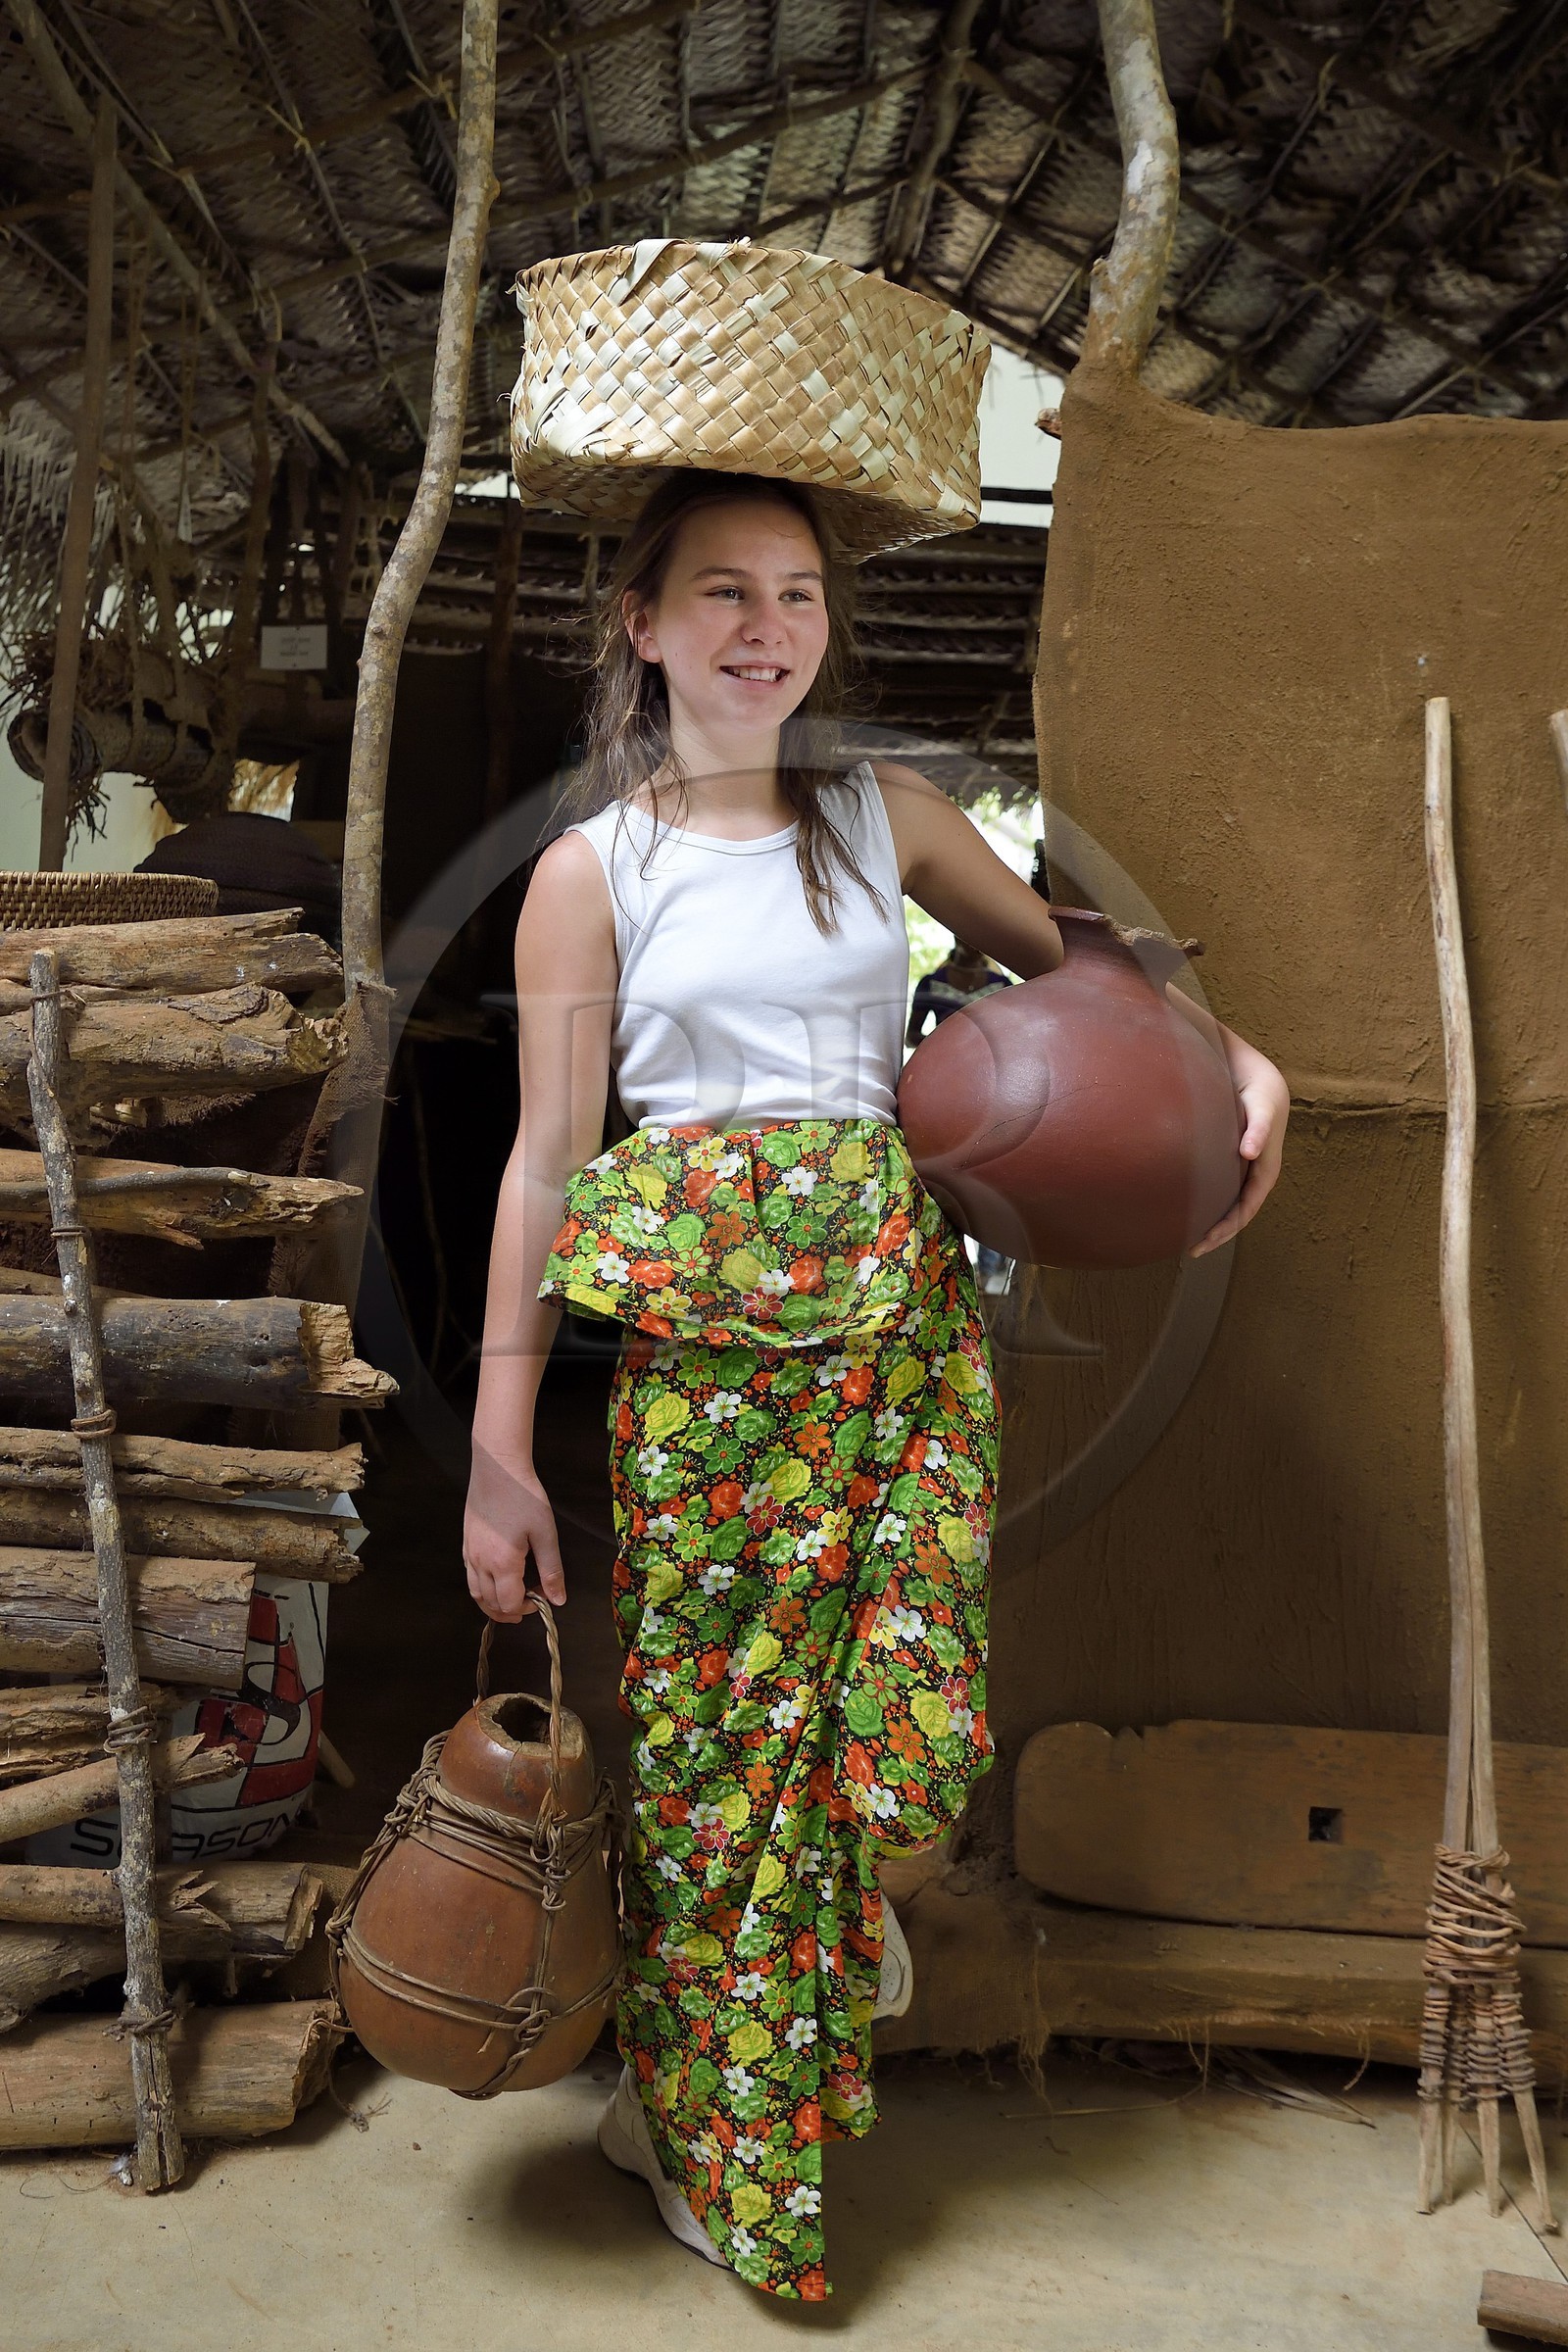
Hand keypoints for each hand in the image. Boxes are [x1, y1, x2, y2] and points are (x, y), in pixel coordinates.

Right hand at [462, 1445, 565, 1619]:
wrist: (498, 1469)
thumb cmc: (524, 1496)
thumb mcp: (545, 1534)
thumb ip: (552, 1570)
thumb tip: (558, 1599)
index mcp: (502, 1563)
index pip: (510, 1603)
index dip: (527, 1609)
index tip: (542, 1599)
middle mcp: (481, 1562)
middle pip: (490, 1603)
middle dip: (510, 1611)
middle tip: (529, 1605)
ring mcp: (470, 1553)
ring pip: (476, 1593)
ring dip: (493, 1604)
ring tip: (510, 1603)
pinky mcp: (467, 1543)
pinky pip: (470, 1576)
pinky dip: (482, 1588)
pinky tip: (495, 1580)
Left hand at [1191, 1037, 1289, 1256]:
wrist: (1250, 1068)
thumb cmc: (1258, 1086)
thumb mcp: (1262, 1103)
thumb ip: (1260, 1127)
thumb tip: (1250, 1153)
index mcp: (1266, 1164)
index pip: (1249, 1205)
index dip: (1231, 1226)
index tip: (1208, 1241)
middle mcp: (1254, 1169)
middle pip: (1238, 1210)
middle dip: (1219, 1232)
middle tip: (1192, 1250)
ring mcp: (1240, 1164)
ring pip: (1227, 1200)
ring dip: (1211, 1221)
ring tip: (1187, 1236)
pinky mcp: (1226, 1155)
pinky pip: (1216, 1184)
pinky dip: (1204, 1199)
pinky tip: (1183, 1204)